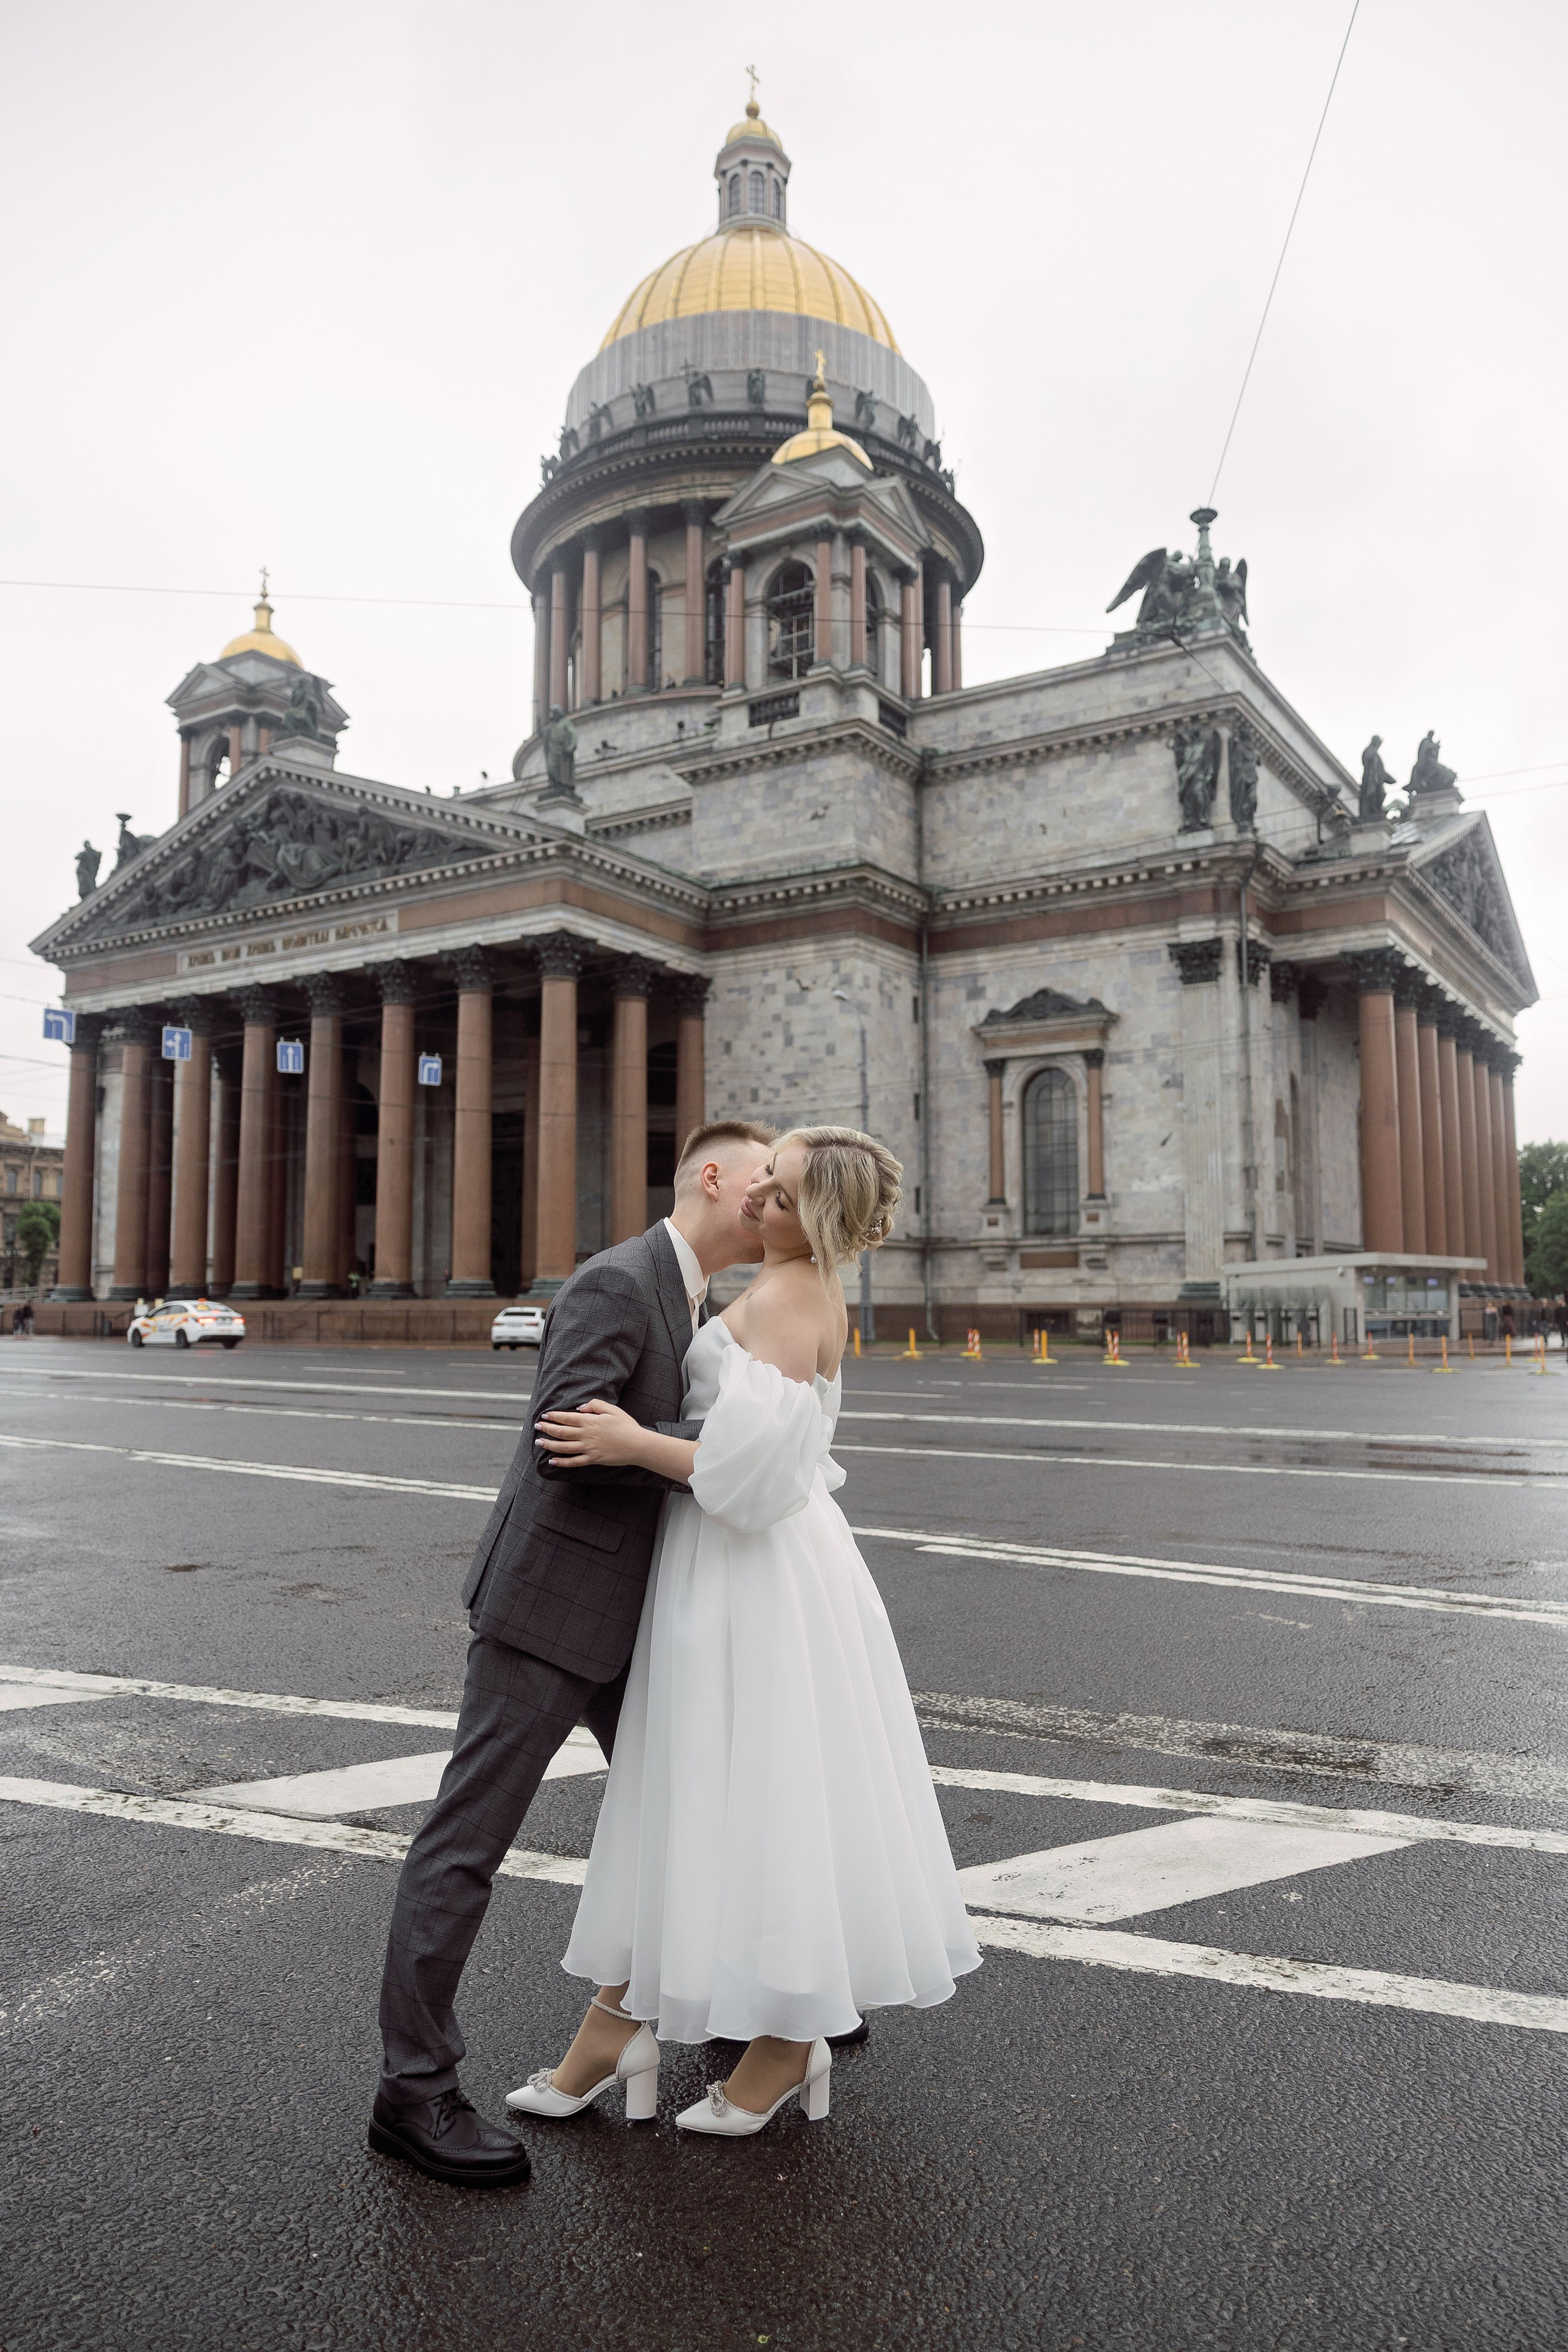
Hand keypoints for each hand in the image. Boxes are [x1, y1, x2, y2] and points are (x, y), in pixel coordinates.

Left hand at [534, 1398, 648, 1469]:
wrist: (637, 1445)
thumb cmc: (626, 1426)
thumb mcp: (612, 1410)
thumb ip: (595, 1405)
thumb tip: (580, 1408)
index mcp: (591, 1421)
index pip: (567, 1418)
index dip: (554, 1417)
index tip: (544, 1416)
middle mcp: (587, 1435)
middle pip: (562, 1432)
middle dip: (547, 1429)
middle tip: (537, 1427)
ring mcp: (589, 1448)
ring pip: (564, 1447)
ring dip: (550, 1445)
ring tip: (539, 1442)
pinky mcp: (593, 1459)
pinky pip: (574, 1462)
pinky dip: (562, 1462)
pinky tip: (553, 1461)